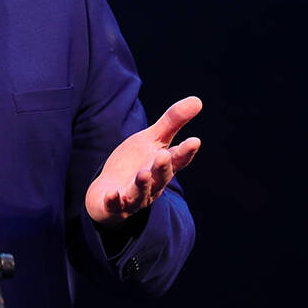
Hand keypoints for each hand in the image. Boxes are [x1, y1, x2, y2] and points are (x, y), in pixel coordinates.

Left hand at [85, 97, 201, 225]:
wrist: (109, 193)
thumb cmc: (135, 164)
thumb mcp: (152, 140)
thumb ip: (172, 122)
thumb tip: (198, 100)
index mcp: (163, 167)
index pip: (177, 159)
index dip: (186, 152)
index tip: (195, 141)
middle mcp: (152, 184)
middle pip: (160, 177)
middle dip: (162, 167)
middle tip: (164, 155)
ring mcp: (133, 197)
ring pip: (140, 192)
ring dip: (142, 184)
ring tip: (143, 173)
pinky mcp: (114, 206)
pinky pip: (114, 206)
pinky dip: (114, 201)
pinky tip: (112, 195)